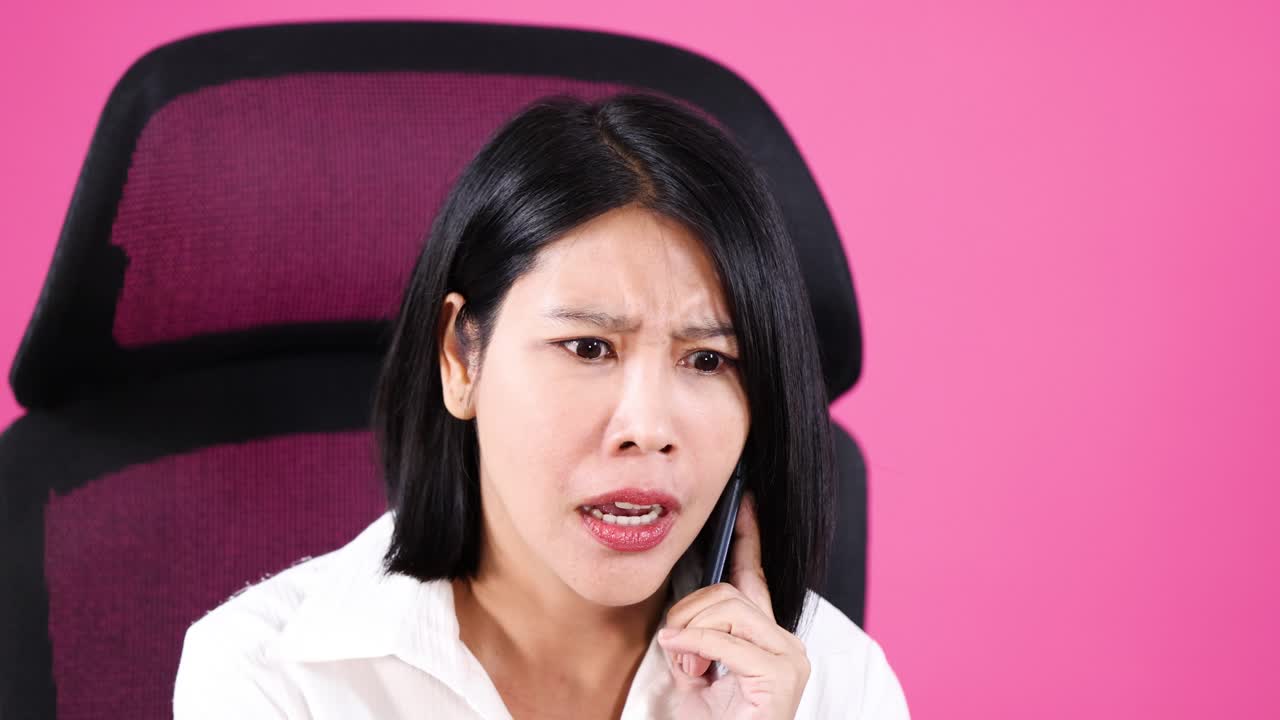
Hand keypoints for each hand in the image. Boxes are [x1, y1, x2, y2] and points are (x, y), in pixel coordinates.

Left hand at [657, 492, 810, 718]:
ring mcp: (788, 659)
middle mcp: (785, 644)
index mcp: (765, 640)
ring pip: (726, 611)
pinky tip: (687, 666)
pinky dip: (696, 649)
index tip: (745, 501)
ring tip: (688, 671)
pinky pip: (725, 642)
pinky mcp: (781, 676)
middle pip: (727, 593)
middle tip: (678, 652)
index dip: (749, 537)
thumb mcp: (695, 676)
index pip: (755, 577)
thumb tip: (678, 623)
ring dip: (691, 636)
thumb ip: (693, 640)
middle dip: (689, 614)